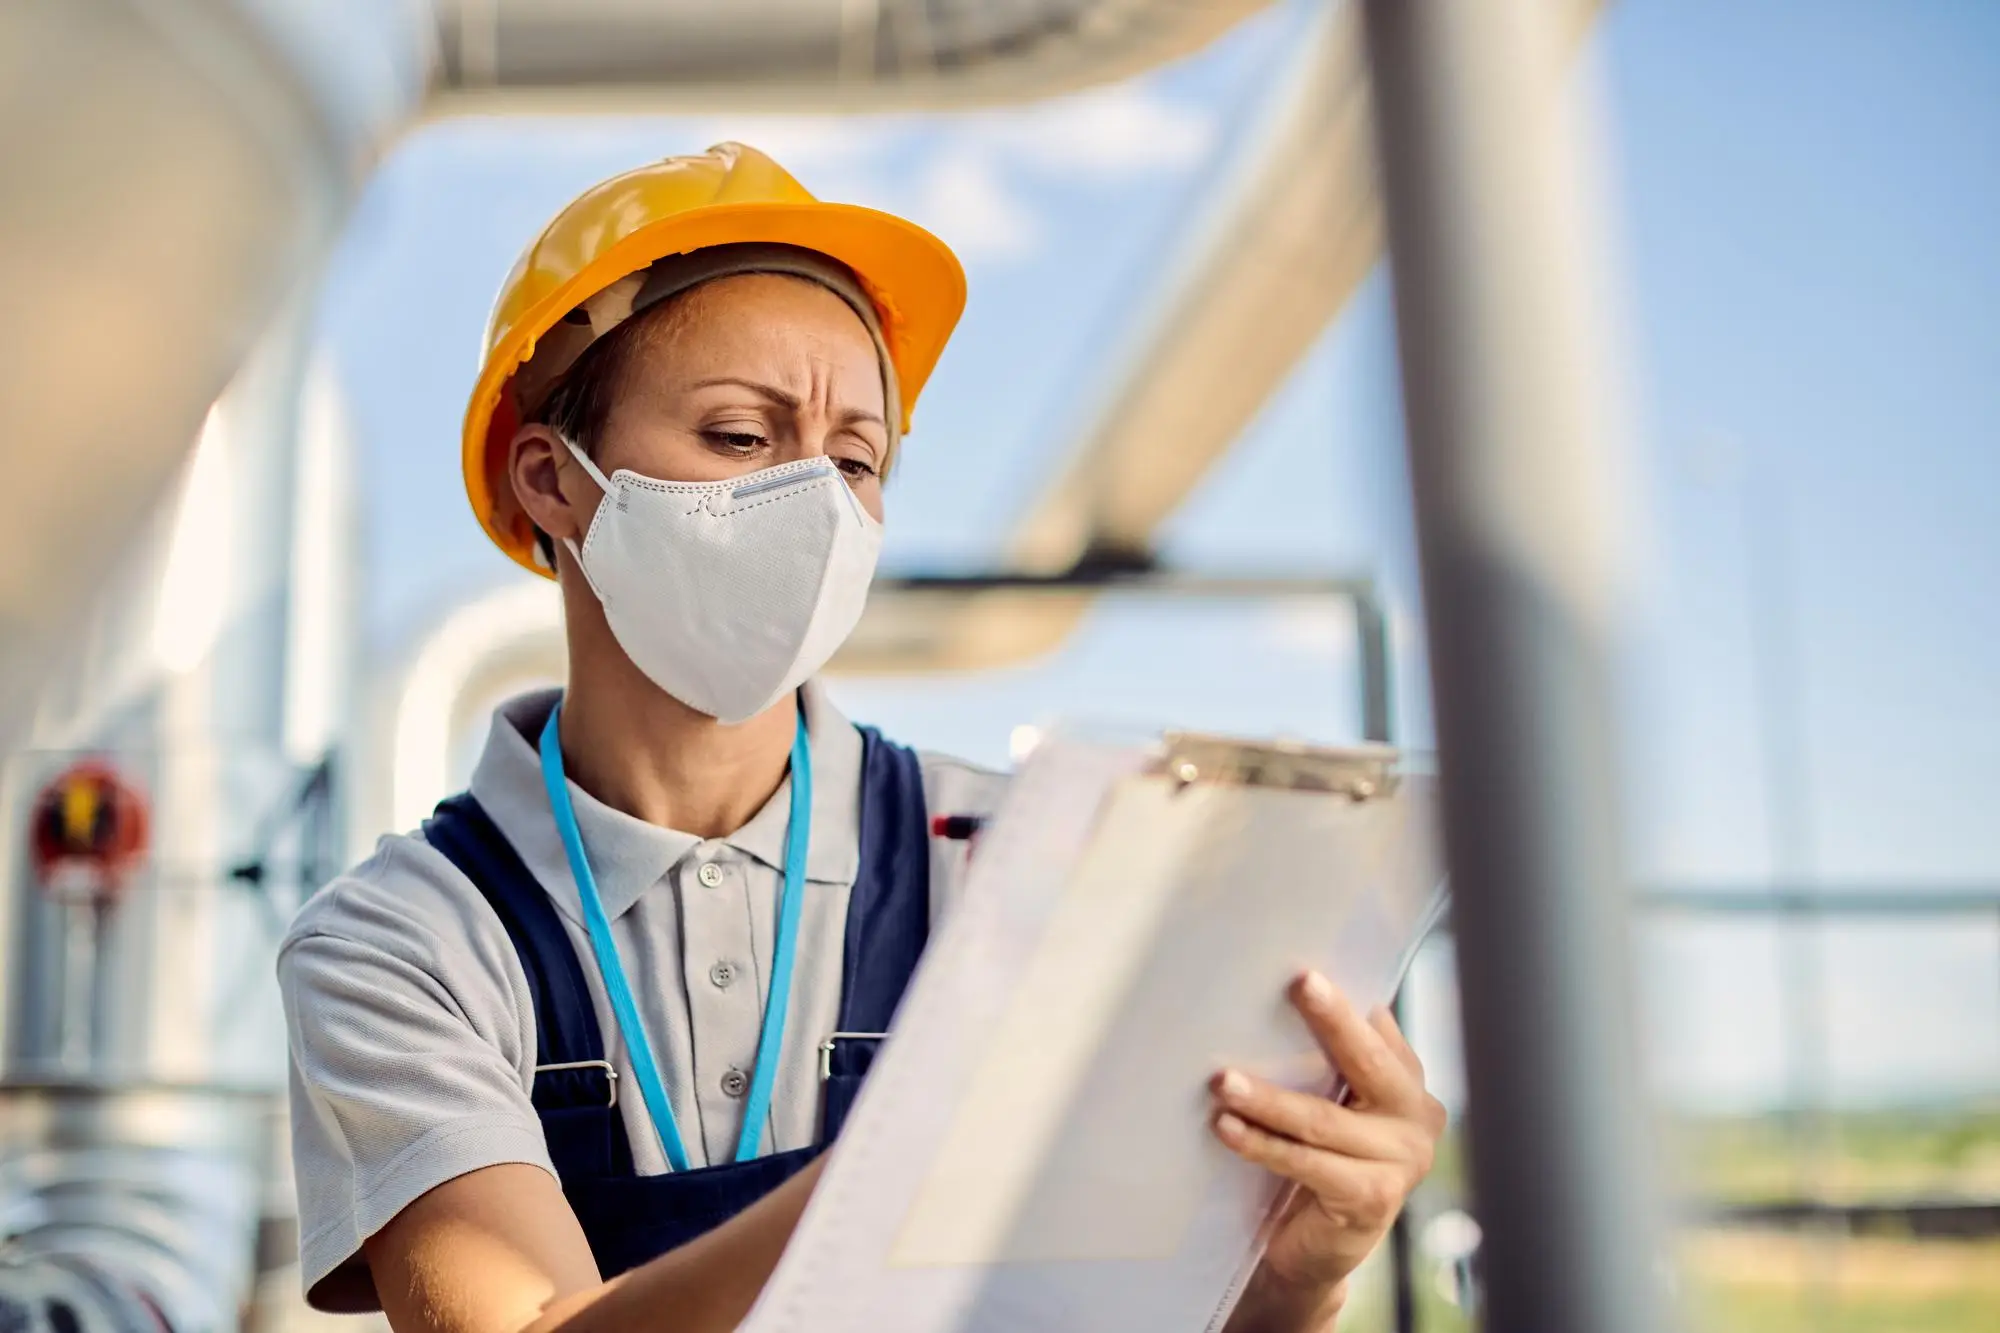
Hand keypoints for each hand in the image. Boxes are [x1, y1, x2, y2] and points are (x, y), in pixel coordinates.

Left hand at [1211, 972, 1446, 1328]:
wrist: (1312, 1250)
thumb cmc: (1316, 1162)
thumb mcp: (1330, 1104)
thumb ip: (1327, 1061)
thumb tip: (1287, 992)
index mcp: (1409, 1083)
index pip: (1378, 1032)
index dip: (1346, 1001)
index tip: (1309, 970)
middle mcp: (1418, 1117)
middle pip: (1368, 1062)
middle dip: (1332, 1020)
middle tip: (1299, 984)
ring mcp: (1403, 1162)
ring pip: (1323, 1119)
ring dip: (1267, 1097)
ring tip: (1221, 1080)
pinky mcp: (1373, 1199)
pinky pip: (1308, 1163)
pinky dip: (1263, 1144)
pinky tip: (1227, 1128)